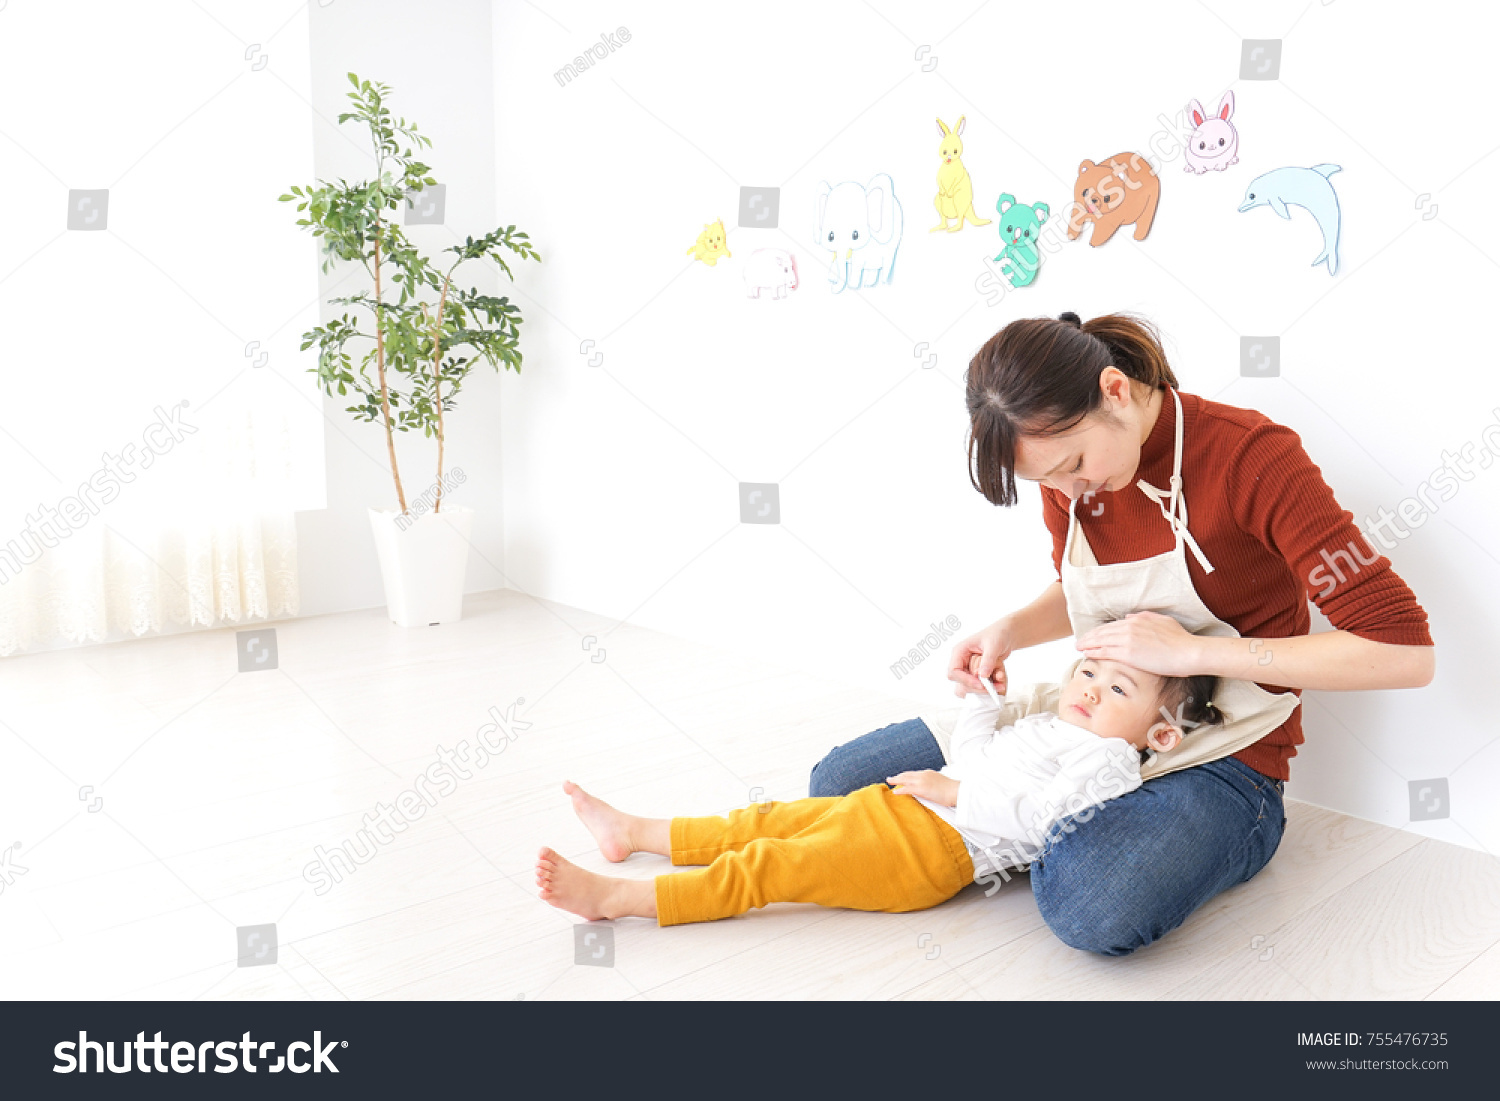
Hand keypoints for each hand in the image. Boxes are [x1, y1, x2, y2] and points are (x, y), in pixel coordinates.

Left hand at [887, 770, 959, 807]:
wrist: (956, 791)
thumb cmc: (952, 790)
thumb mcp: (940, 782)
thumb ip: (933, 783)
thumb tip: (929, 788)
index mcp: (928, 773)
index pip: (914, 773)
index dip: (905, 775)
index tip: (900, 777)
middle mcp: (923, 775)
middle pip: (907, 774)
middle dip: (898, 776)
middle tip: (890, 778)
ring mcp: (922, 781)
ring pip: (905, 779)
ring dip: (896, 781)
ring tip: (889, 782)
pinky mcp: (921, 789)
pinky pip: (907, 789)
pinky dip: (900, 790)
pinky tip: (895, 792)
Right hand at [948, 619, 1011, 698]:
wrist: (1006, 636)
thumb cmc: (997, 635)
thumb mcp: (993, 645)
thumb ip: (988, 660)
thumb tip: (982, 675)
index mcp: (960, 651)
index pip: (954, 671)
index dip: (965, 680)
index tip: (980, 684)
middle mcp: (961, 661)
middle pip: (960, 682)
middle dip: (975, 687)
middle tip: (991, 689)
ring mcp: (968, 669)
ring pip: (968, 687)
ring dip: (983, 690)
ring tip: (999, 686)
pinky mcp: (977, 674)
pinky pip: (979, 686)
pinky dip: (989, 687)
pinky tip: (1000, 681)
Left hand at [1075, 610, 1202, 676]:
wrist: (1188, 652)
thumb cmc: (1180, 640)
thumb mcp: (1163, 621)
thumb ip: (1145, 617)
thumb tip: (1129, 616)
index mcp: (1138, 620)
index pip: (1113, 625)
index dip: (1101, 630)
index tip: (1093, 634)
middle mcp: (1130, 627)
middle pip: (1103, 631)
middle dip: (1089, 636)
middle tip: (1080, 641)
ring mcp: (1128, 640)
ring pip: (1101, 640)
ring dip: (1088, 644)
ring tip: (1079, 647)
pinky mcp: (1128, 653)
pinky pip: (1105, 652)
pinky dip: (1094, 652)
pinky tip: (1087, 654)